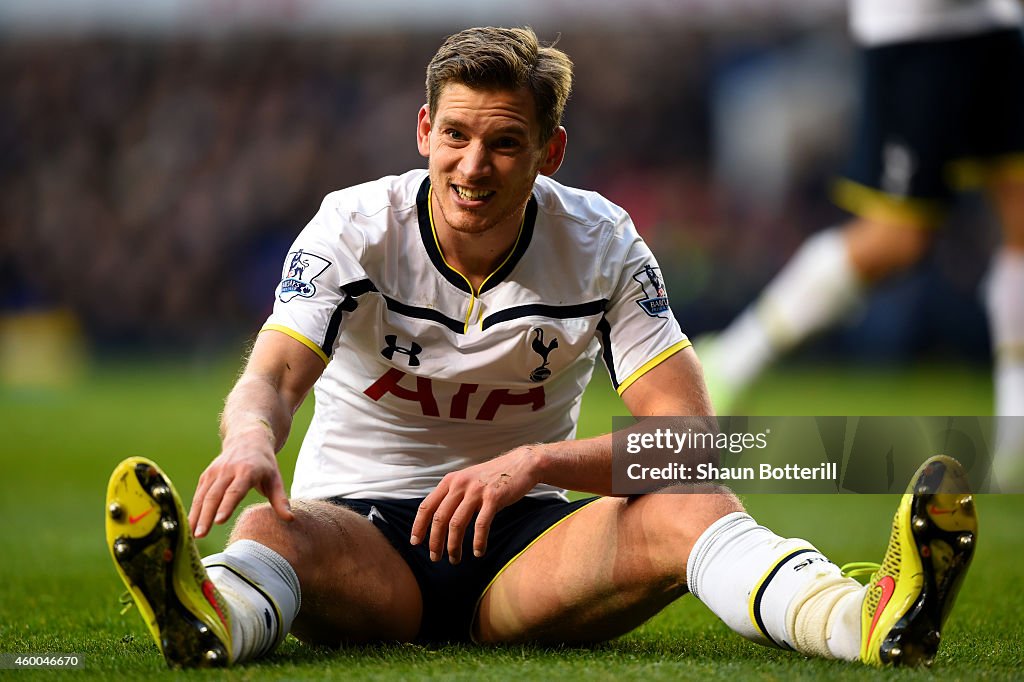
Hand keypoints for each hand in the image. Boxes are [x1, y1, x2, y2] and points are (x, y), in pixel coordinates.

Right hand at [188, 423, 293, 537]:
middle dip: (206, 516)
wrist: (248, 439)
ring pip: (203, 495)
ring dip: (195, 515)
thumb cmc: (265, 464)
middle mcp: (228, 470)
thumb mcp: (276, 479)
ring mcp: (215, 472)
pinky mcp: (206, 475)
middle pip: (214, 495)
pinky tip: (189, 525)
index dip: (226, 505)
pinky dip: (192, 509)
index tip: (219, 521)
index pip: (235, 490)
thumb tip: (290, 519)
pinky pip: (198, 493)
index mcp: (247, 471)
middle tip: (200, 535)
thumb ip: (280, 500)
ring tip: (192, 535)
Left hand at [410, 446, 541, 563]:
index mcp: (450, 481)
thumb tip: (437, 519)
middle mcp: (460, 484)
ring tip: (455, 559)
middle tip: (435, 558)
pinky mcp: (494, 498)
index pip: (427, 506)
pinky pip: (481, 525)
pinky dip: (478, 542)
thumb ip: (452, 494)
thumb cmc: (493, 477)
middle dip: (435, 542)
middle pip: (439, 518)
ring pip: (457, 524)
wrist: (521, 464)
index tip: (416, 543)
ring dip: (453, 546)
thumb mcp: (467, 480)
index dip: (419, 526)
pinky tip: (478, 552)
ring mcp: (476, 491)